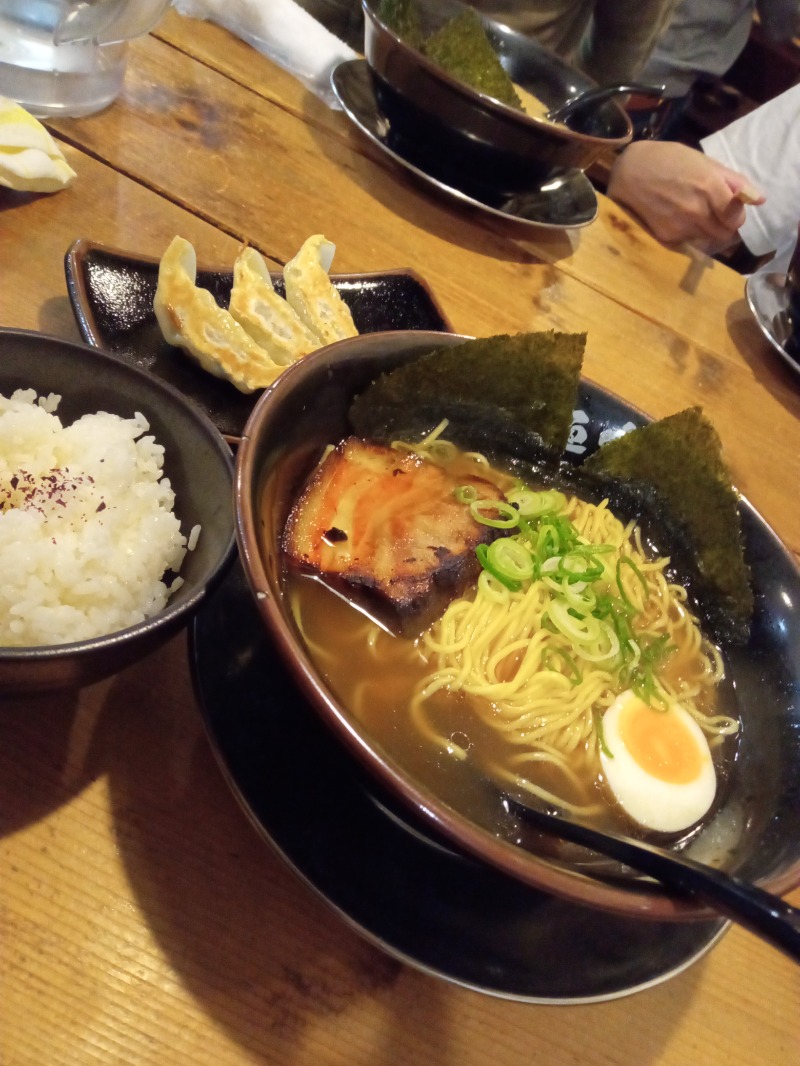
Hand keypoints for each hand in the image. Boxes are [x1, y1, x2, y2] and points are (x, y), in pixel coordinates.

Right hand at [606, 139, 764, 249]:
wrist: (629, 171)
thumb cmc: (669, 159)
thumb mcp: (704, 162)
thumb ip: (733, 181)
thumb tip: (759, 199)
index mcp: (710, 188)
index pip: (737, 220)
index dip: (736, 217)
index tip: (730, 211)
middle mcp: (697, 211)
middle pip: (723, 235)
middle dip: (723, 227)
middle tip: (714, 215)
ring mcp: (680, 226)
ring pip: (706, 240)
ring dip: (705, 232)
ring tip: (693, 215)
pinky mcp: (665, 236)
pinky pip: (687, 242)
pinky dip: (687, 235)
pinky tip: (678, 219)